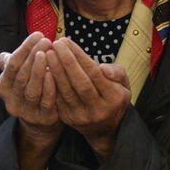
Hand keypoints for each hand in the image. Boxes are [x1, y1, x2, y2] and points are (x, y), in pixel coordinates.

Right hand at [0, 32, 62, 143]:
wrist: (39, 124)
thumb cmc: (29, 90)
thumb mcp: (17, 78)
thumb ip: (11, 65)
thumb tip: (2, 57)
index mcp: (4, 87)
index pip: (12, 64)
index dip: (25, 48)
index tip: (39, 34)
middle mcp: (12, 100)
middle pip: (21, 75)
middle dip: (34, 55)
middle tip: (47, 40)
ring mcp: (27, 111)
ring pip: (32, 89)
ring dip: (40, 70)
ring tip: (49, 54)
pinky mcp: (42, 119)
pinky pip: (46, 102)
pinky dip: (50, 87)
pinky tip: (55, 73)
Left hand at [45, 37, 130, 161]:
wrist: (106, 128)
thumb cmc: (114, 97)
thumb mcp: (124, 84)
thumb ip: (117, 72)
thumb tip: (103, 67)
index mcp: (114, 98)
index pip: (95, 73)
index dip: (79, 56)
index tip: (66, 41)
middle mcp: (98, 109)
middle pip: (80, 83)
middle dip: (66, 62)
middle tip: (56, 44)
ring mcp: (82, 116)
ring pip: (67, 92)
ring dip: (56, 71)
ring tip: (48, 54)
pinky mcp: (69, 120)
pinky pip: (58, 100)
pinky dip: (51, 84)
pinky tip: (45, 70)